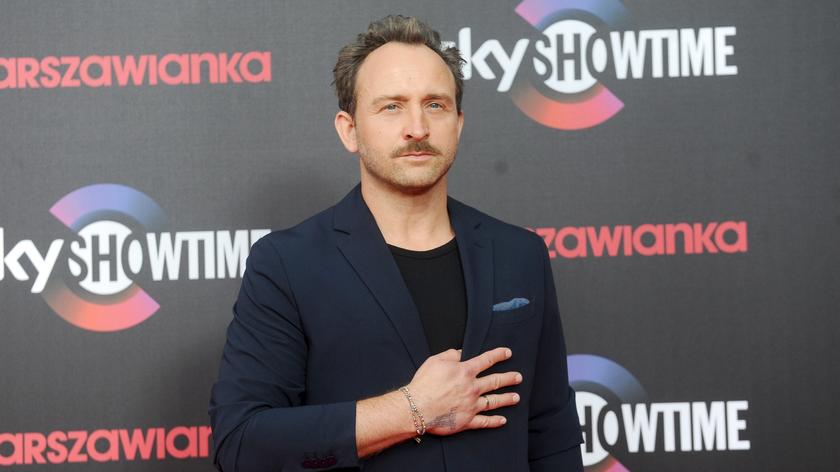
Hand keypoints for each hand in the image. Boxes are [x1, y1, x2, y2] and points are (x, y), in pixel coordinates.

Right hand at [406, 347, 521, 435]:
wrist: (416, 408)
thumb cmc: (424, 384)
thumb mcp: (435, 361)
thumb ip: (450, 355)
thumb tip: (461, 353)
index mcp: (465, 372)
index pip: (486, 360)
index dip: (498, 355)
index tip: (508, 353)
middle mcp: (472, 388)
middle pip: (495, 381)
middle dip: (509, 378)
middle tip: (518, 377)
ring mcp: (471, 405)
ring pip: (494, 401)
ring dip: (507, 399)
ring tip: (516, 397)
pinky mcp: (466, 420)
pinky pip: (484, 421)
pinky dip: (494, 421)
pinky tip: (503, 420)